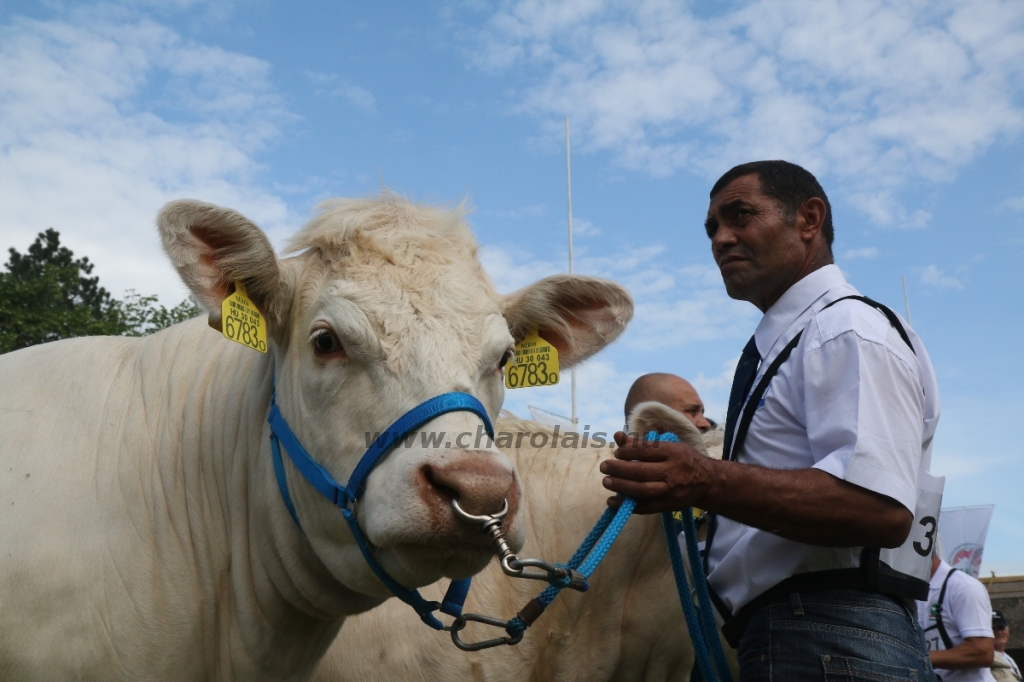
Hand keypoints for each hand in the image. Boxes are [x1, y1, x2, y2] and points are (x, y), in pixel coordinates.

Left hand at [599, 431, 715, 513]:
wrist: (707, 482)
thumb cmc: (683, 459)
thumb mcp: (668, 446)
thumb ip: (641, 443)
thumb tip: (617, 435)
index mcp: (673, 453)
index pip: (647, 451)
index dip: (629, 451)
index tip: (617, 453)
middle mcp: (672, 472)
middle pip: (642, 472)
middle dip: (620, 469)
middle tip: (604, 466)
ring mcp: (670, 491)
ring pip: (643, 490)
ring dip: (621, 487)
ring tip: (606, 482)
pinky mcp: (668, 505)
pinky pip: (645, 507)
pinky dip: (627, 506)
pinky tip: (612, 502)